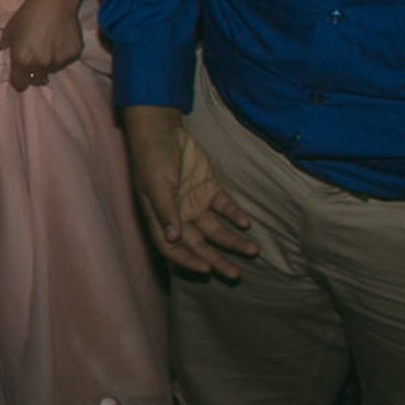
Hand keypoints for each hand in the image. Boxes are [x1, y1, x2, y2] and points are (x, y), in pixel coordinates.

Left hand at [1, 0, 83, 90]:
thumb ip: (5, 49)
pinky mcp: (73, 54)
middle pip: (37, 80)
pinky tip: (59, 40)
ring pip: (52, 70)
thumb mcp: (9, 31)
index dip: (19, 81)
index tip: (20, 76)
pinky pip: (65, 60)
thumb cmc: (28, 15)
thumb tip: (3, 58)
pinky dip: (62, 54)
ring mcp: (59, 60)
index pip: (20, 85)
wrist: (53, 1)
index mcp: (22, 60)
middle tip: (35, 58)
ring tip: (48, 44)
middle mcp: (40, 64)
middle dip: (34, 73)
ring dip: (49, 62)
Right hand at [121, 106, 258, 280]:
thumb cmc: (152, 158)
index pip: (173, 248)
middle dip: (217, 260)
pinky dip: (235, 215)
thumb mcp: (156, 185)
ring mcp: (194, 202)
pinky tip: (247, 223)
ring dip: (232, 240)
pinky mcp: (208, 188)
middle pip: (199, 244)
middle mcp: (179, 215)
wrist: (162, 129)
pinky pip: (224, 207)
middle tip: (236, 275)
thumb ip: (166, 211)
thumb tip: (173, 238)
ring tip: (252, 251)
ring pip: (216, 229)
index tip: (207, 270)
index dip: (188, 261)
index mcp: (160, 217)